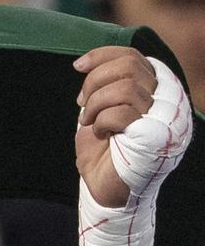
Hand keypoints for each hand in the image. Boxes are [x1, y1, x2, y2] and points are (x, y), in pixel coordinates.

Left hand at [74, 47, 157, 207]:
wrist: (104, 189)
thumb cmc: (103, 152)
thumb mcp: (101, 111)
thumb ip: (105, 87)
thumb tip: (86, 63)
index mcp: (154, 91)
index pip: (133, 57)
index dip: (103, 56)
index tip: (78, 66)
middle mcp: (167, 101)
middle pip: (128, 67)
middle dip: (95, 82)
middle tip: (82, 103)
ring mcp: (165, 118)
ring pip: (125, 88)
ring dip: (96, 104)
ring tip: (90, 122)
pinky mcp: (156, 136)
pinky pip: (122, 113)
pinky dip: (102, 122)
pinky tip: (102, 135)